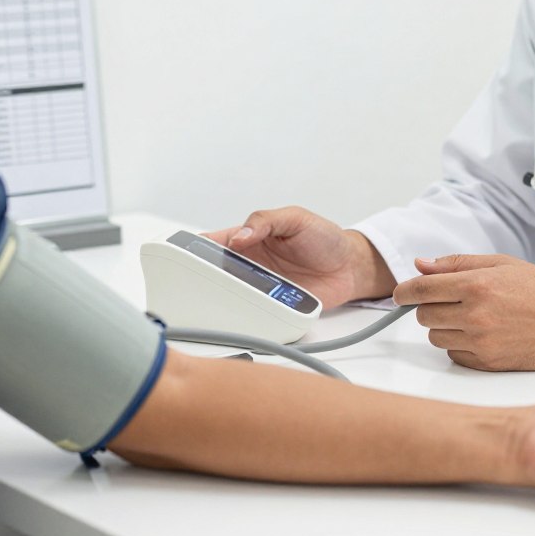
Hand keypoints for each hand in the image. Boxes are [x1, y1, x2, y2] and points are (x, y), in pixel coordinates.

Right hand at [203, 206, 394, 307]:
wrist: (351, 267)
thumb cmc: (324, 238)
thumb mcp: (296, 218)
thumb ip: (267, 221)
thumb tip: (241, 234)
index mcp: (249, 240)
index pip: (214, 243)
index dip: (195, 248)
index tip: (183, 254)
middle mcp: (250, 266)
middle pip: (218, 275)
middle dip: (205, 279)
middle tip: (198, 282)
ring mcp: (262, 289)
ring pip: (234, 298)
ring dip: (228, 299)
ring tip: (220, 300)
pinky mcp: (276, 308)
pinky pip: (258, 315)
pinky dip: (251, 317)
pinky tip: (247, 316)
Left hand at [394, 253, 534, 370]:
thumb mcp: (501, 264)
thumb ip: (457, 264)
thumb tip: (420, 265)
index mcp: (476, 286)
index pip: (421, 289)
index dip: (404, 291)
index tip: (400, 294)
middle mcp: (476, 315)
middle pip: (424, 316)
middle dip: (430, 308)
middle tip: (450, 303)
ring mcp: (482, 342)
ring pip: (436, 337)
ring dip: (444, 328)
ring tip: (471, 318)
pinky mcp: (488, 363)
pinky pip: (454, 355)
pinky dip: (460, 346)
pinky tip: (481, 335)